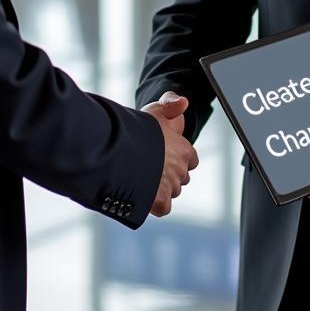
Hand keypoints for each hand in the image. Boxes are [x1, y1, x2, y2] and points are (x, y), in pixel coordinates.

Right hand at [144, 92, 198, 216]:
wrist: (119, 149)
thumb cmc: (137, 128)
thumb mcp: (154, 109)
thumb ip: (171, 103)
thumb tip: (184, 103)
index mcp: (184, 150)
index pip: (190, 158)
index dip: (178, 157)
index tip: (164, 155)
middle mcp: (181, 169)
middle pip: (181, 177)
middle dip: (170, 173)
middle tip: (151, 166)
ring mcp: (171, 186)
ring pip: (172, 191)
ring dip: (162, 188)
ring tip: (144, 179)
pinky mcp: (160, 201)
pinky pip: (164, 207)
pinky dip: (156, 204)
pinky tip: (144, 194)